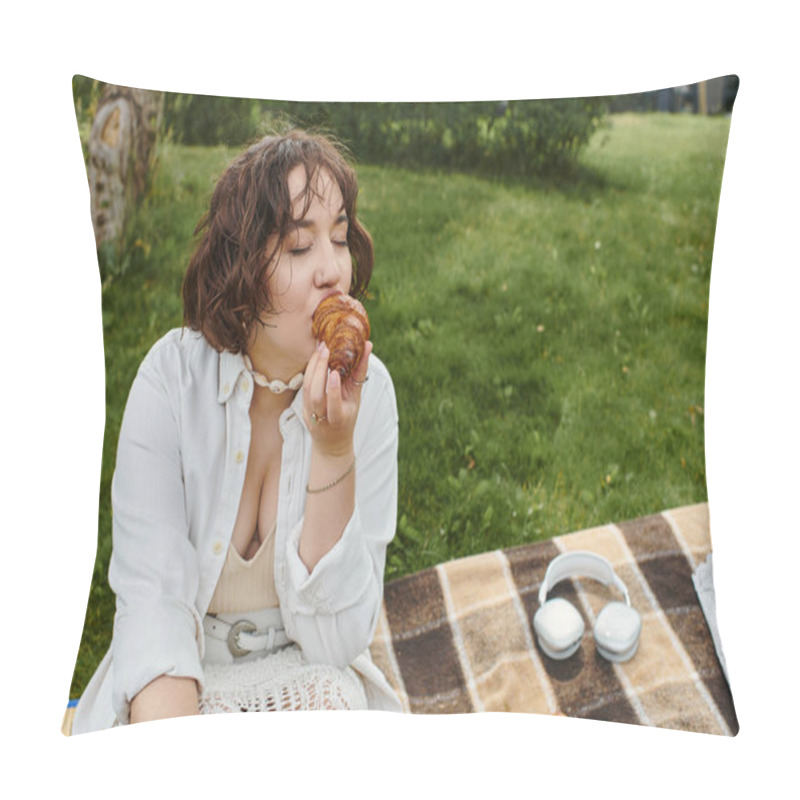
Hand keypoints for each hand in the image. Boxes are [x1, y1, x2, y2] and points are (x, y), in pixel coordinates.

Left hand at [302, 339, 372, 457]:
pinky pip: (303, 387)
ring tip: (320, 348)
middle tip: (325, 348)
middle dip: (319, 370)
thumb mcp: (357, 400)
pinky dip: (309, 371)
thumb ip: (359, 375)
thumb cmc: (348, 418)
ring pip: (306, 389)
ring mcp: (309, 414)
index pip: (334, 405)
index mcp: (339, 419)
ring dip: (312, 366)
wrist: (331, 443)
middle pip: (316, 395)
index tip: (335, 373)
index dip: (333, 390)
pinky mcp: (302, 408)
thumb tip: (366, 346)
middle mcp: (322, 418)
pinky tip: (315, 358)